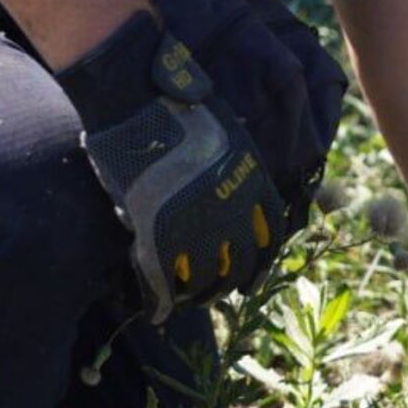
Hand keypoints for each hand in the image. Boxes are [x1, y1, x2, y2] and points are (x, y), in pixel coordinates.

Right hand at [55, 13, 286, 322]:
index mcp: (252, 179)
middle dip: (231, 282)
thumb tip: (230, 196)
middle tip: (220, 292)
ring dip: (199, 295)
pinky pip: (164, 281)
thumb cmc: (176, 105)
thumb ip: (231, 169)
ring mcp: (194, 223)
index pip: (270, 234)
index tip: (254, 275)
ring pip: (206, 279)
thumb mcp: (225, 133)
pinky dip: (160, 302)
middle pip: (241, 263)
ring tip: (190, 300)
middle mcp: (232, 207)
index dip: (262, 260)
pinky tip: (157, 312)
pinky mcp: (156, 233)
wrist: (137, 95)